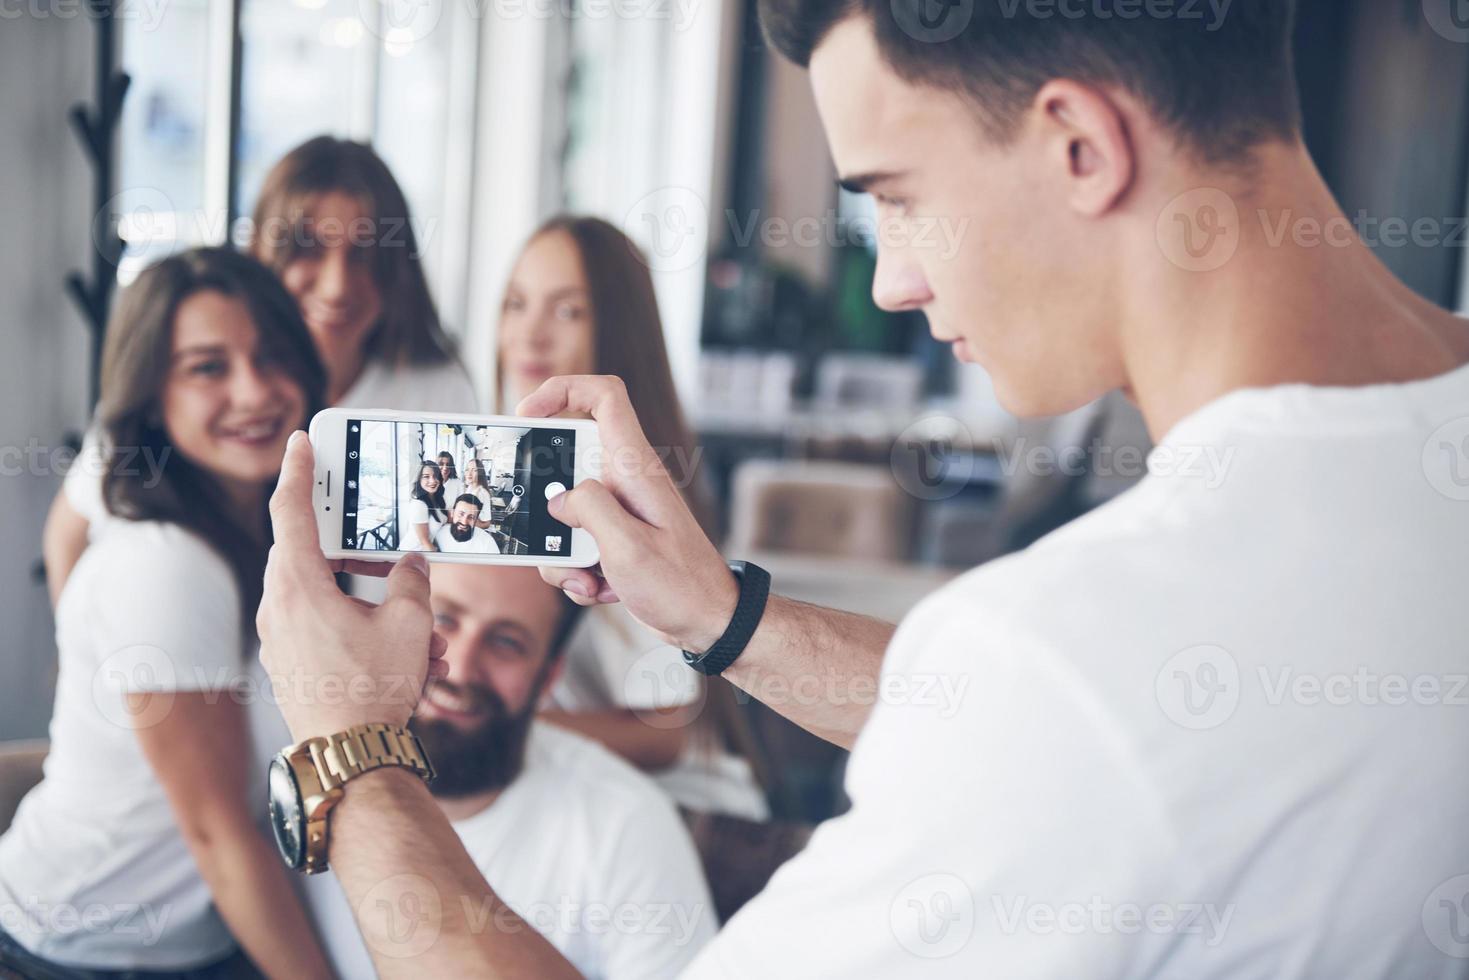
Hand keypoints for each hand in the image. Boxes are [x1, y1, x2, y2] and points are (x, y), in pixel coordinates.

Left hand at [258, 431, 448, 740]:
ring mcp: (282, 639)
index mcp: (297, 584)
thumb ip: (412, 580)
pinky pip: (328, 628)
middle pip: (313, 554)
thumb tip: (413, 562)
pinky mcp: (293, 664)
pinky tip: (413, 657)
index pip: (291, 510)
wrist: (350, 757)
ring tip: (425, 631)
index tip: (301, 441)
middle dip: (359, 553)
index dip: (299, 471)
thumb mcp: (410, 623)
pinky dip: (364, 629)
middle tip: (382, 540)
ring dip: (374, 602)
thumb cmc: (373, 688)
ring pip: (329, 596)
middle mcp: (279, 607)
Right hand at [518, 376, 738, 653]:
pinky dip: (577, 573)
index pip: (604, 398)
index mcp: (635, 469)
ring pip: (563, 515)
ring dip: (563, 554)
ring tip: (589, 580)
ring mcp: (618, 512)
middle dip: (547, 506)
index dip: (562, 391)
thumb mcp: (628, 548)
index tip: (527, 415)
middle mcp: (625, 482)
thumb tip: (558, 501)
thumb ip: (588, 511)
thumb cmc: (682, 585)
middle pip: (565, 466)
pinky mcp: (613, 539)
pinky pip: (574, 545)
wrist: (708, 624)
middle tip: (551, 535)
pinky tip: (601, 590)